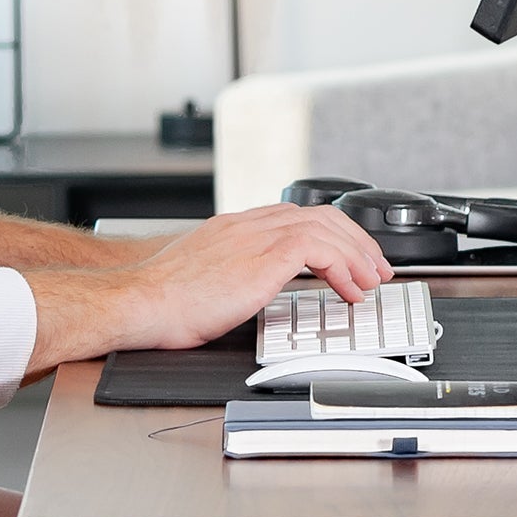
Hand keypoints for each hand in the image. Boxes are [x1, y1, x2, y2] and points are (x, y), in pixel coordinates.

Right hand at [124, 203, 395, 346]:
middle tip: (374, 267)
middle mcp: (250, 223)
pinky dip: (342, 266)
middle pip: (319, 215)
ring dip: (356, 255)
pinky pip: (319, 248)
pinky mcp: (264, 256)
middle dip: (354, 240)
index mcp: (237, 226)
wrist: (141, 301)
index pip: (297, 216)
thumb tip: (254, 291)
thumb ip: (234, 272)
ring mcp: (257, 235)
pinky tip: (349, 288)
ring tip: (371, 281)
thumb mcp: (206, 277)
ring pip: (325, 227)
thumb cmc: (163, 300)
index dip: (331, 234)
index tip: (348, 256)